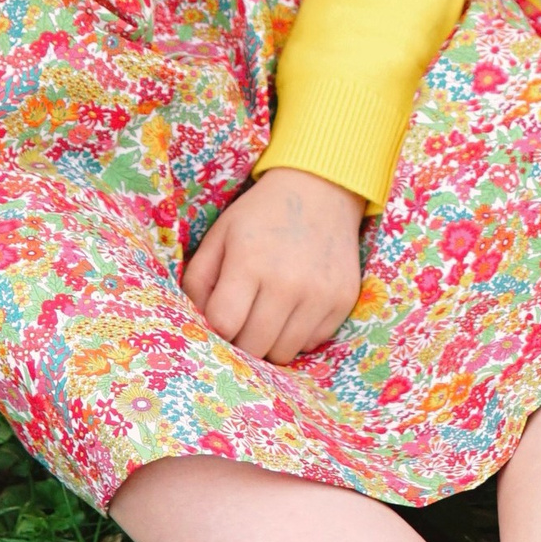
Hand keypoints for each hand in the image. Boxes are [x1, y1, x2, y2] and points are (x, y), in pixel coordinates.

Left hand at [183, 166, 364, 366]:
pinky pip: (312, 343)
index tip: (221, 316)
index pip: (224, 325)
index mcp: (249, 262)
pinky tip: (295, 307)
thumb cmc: (261, 214)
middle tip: (243, 320)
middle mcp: (287, 282)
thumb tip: (198, 324)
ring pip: (283, 352)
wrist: (321, 189)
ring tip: (268, 314)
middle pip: (253, 346)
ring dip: (269, 341)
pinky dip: (298, 334)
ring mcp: (319, 294)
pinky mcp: (343, 301)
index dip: (217, 328)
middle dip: (241, 340)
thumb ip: (198, 281)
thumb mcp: (219, 235)